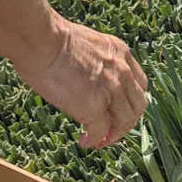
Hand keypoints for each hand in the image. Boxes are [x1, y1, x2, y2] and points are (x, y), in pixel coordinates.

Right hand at [16, 17, 148, 148]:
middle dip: (127, 120)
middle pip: (138, 105)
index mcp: (121, 53)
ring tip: (101, 140)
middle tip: (113, 130)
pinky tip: (85, 142)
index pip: (139, 83)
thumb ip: (98, 61)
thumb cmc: (51, 39)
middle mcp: (122, 72)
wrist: (41, 41)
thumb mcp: (89, 44)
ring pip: (125, 121)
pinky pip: (100, 131)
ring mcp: (111, 90)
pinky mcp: (94, 107)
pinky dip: (94, 140)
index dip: (131, 100)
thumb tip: (88, 76)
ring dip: (114, 134)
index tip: (119, 109)